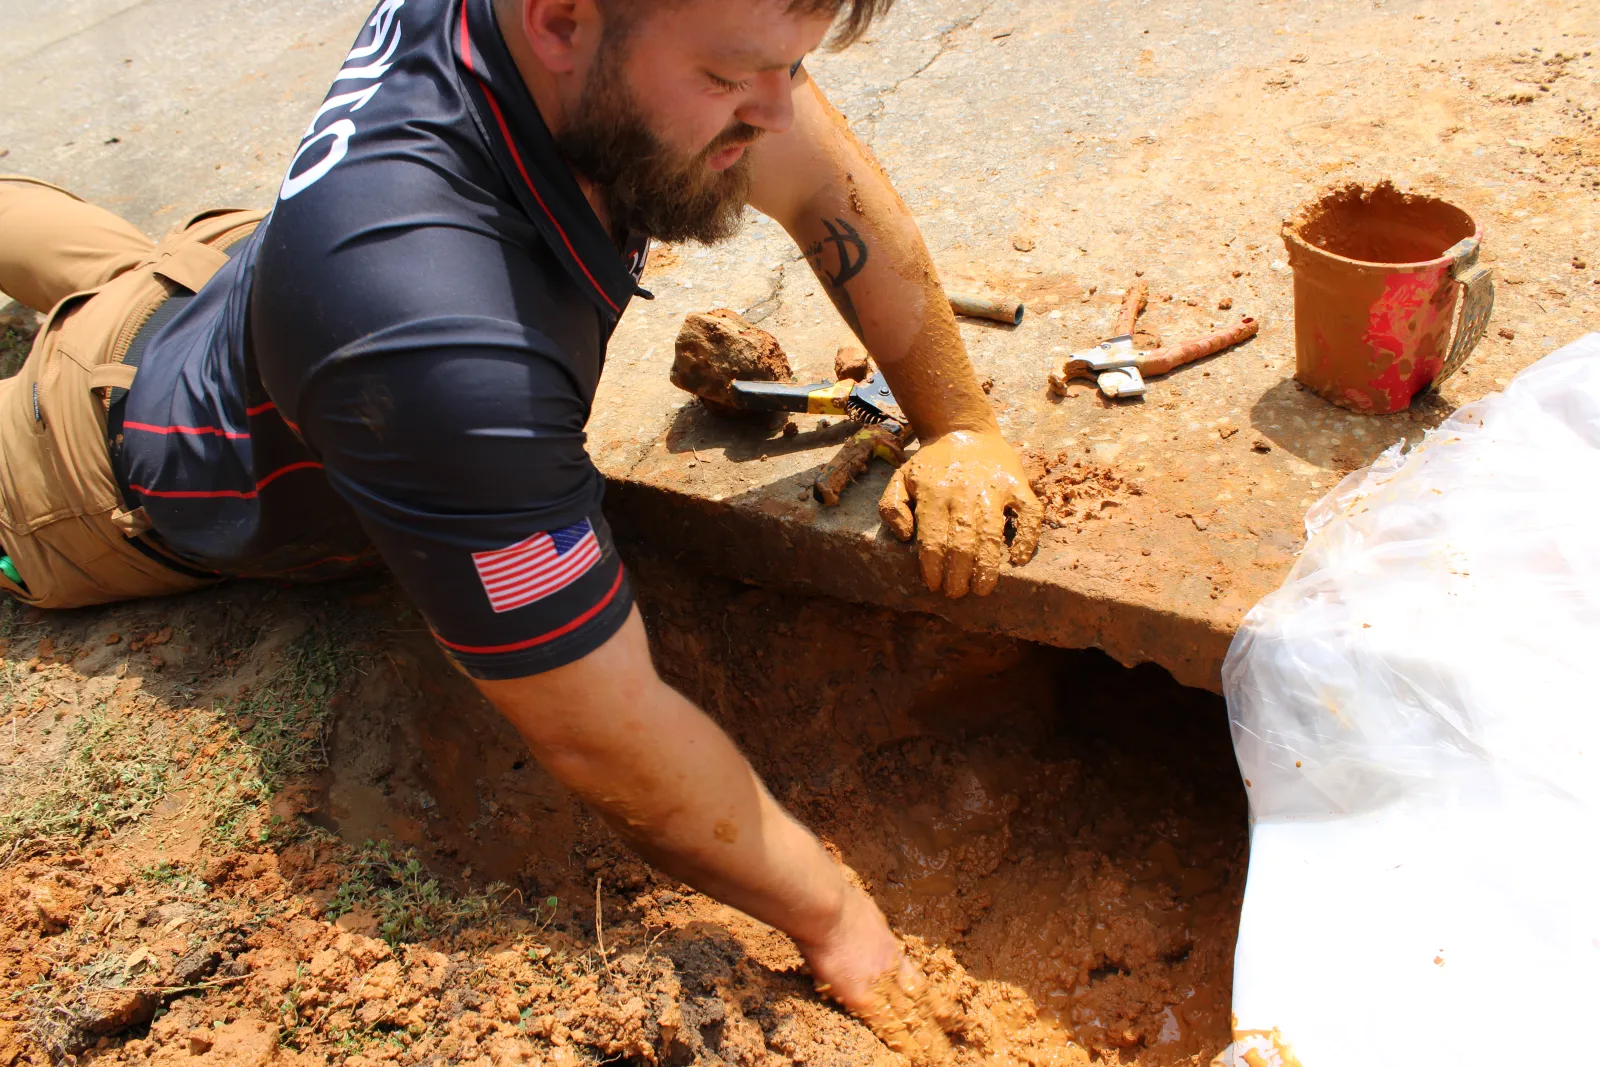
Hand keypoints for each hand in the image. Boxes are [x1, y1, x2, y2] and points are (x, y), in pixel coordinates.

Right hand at [798, 884, 956, 1063]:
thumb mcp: (869, 918)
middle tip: (949, 1048)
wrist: (829, 910)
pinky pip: (883, 1025)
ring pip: (907, 1018)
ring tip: (937, 1057)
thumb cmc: (842, 904)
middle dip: (934, 1028)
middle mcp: (892, 972)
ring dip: (922, 1040)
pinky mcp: (862, 999)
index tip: (951, 1017)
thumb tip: (872, 935)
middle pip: (918, 1006)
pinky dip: (897, 1041)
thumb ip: (873, 935)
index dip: (935, 1003)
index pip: (919, 985)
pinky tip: (909, 1054)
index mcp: (892, 953)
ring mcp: (879, 986)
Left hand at [878, 430, 1043, 596]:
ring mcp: (994, 489)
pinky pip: (1030, 516)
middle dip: (958, 577)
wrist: (963, 429)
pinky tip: (1017, 559)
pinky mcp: (1019, 485)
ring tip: (981, 589)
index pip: (933, 542)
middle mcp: (965, 492)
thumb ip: (891, 507)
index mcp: (934, 494)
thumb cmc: (932, 463)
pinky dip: (1026, 540)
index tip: (934, 586)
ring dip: (986, 569)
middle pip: (962, 546)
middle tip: (956, 593)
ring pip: (992, 536)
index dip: (933, 570)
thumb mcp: (901, 478)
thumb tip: (906, 537)